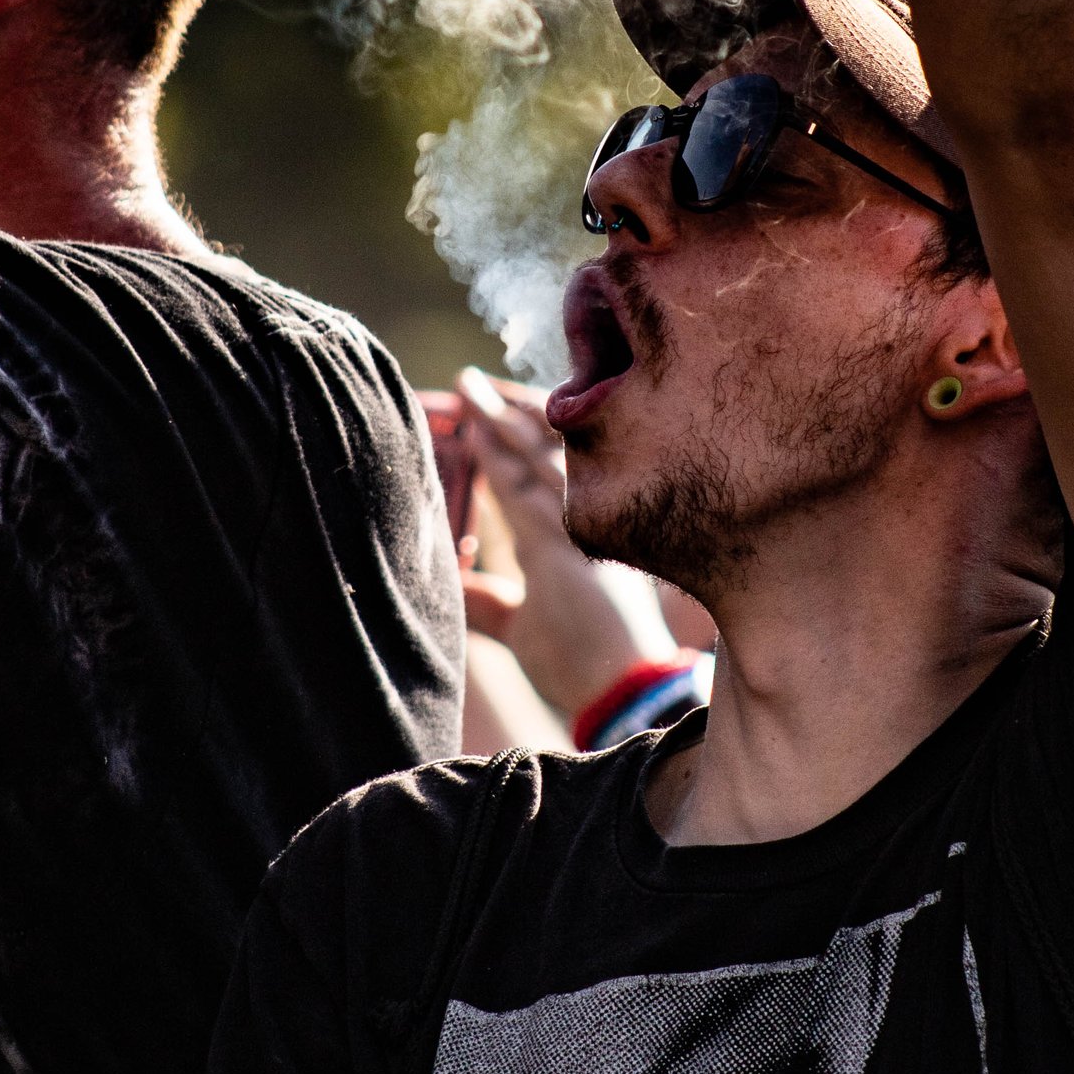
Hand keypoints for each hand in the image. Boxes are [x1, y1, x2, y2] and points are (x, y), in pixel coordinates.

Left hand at [452, 371, 665, 726]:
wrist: (622, 692)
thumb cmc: (583, 661)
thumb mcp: (525, 626)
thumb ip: (489, 601)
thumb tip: (452, 583)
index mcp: (586, 528)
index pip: (551, 463)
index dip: (518, 430)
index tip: (489, 402)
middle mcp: (589, 517)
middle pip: (548, 445)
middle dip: (508, 410)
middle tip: (470, 381)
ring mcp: (579, 528)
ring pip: (538, 456)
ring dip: (500, 421)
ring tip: (468, 390)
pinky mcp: (563, 547)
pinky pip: (527, 491)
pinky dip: (500, 461)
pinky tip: (479, 432)